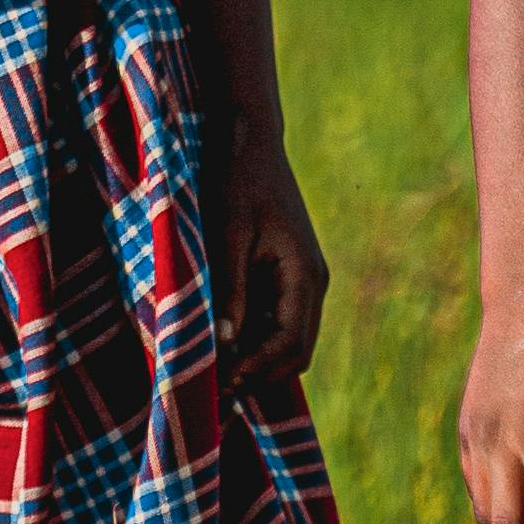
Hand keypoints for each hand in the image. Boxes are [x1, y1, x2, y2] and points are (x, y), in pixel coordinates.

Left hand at [213, 112, 328, 396]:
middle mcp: (312, 282)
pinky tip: (220, 339)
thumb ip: (229, 290)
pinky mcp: (286, 274)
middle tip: (211, 384)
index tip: (218, 381)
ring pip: (286, 341)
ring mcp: (302, 279)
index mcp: (304, 275)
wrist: (247, 139)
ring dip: (254, 358)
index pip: (291, 346)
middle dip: (257, 373)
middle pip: (295, 353)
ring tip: (211, 366)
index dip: (256, 370)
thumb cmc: (234, 180)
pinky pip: (276, 321)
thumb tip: (226, 347)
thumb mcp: (225, 234)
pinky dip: (252, 338)